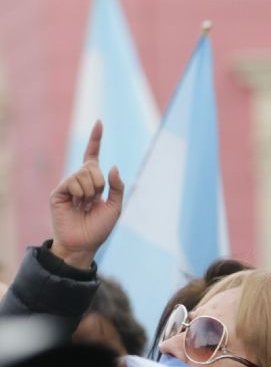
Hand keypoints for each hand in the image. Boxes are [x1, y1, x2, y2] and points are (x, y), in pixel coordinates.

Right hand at [50, 121, 124, 269]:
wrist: (84, 244)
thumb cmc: (99, 228)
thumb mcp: (115, 206)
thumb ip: (117, 186)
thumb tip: (112, 166)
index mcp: (93, 182)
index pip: (92, 156)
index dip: (95, 140)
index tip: (99, 123)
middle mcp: (79, 180)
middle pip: (92, 166)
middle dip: (99, 183)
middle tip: (94, 200)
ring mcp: (67, 185)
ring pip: (84, 174)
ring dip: (91, 191)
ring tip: (85, 205)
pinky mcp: (58, 192)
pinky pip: (73, 182)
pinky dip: (80, 193)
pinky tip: (77, 204)